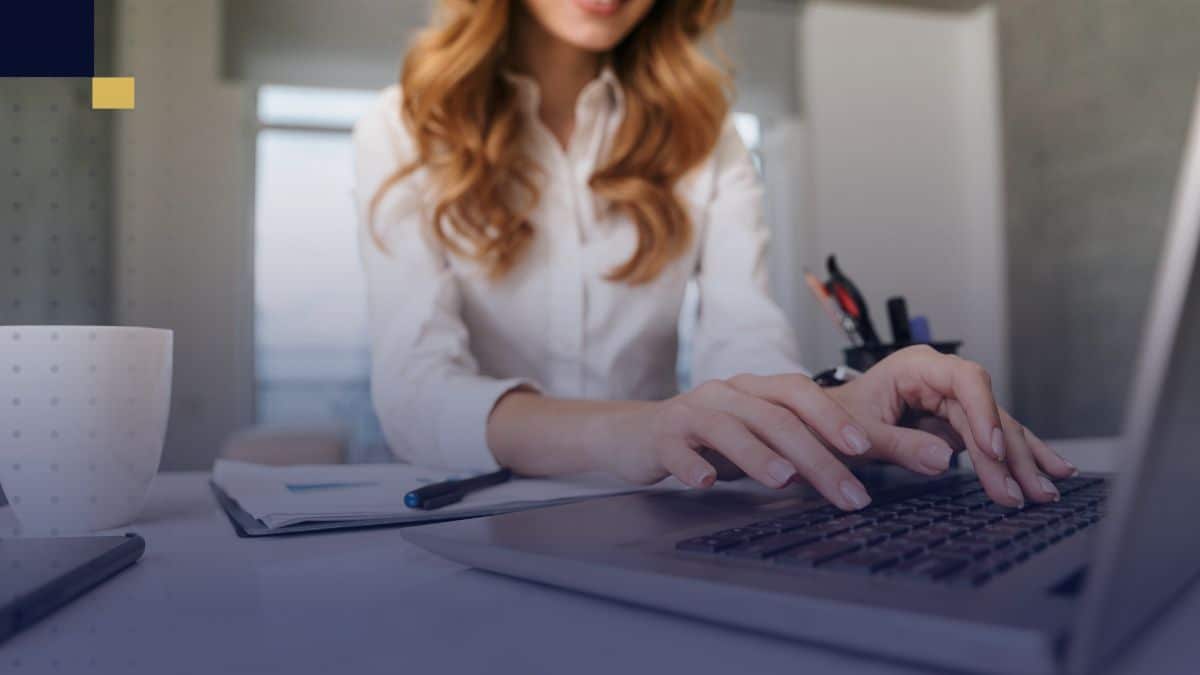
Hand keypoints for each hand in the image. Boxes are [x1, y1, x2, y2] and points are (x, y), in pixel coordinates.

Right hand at [606, 373, 879, 510]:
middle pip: (774, 418)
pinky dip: (691, 465)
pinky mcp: (660, 438)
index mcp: (752, 390)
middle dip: (816, 456)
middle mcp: (725, 395)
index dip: (832, 416)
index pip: (798, 393)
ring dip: (758, 455)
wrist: (633, 434)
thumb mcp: (751, 433)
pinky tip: (704, 483)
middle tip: (846, 493)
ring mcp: (690, 414)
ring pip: (729, 429)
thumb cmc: (703, 438)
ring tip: (784, 481)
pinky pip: (676, 450)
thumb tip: (848, 467)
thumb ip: (791, 443)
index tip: (865, 447)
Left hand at [824, 345, 1076, 507]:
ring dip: (1022, 462)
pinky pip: (990, 441)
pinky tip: (1048, 474)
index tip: (993, 450)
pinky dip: (1014, 460)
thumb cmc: (835, 419)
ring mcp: (952, 401)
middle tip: (1026, 491)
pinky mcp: (956, 424)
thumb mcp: (859, 432)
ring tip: (1047, 491)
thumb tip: (945, 460)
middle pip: (988, 411)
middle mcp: (941, 380)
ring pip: (996, 429)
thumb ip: (899, 444)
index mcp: (917, 367)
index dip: (984, 413)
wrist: (822, 422)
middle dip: (1009, 454)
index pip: (966, 380)